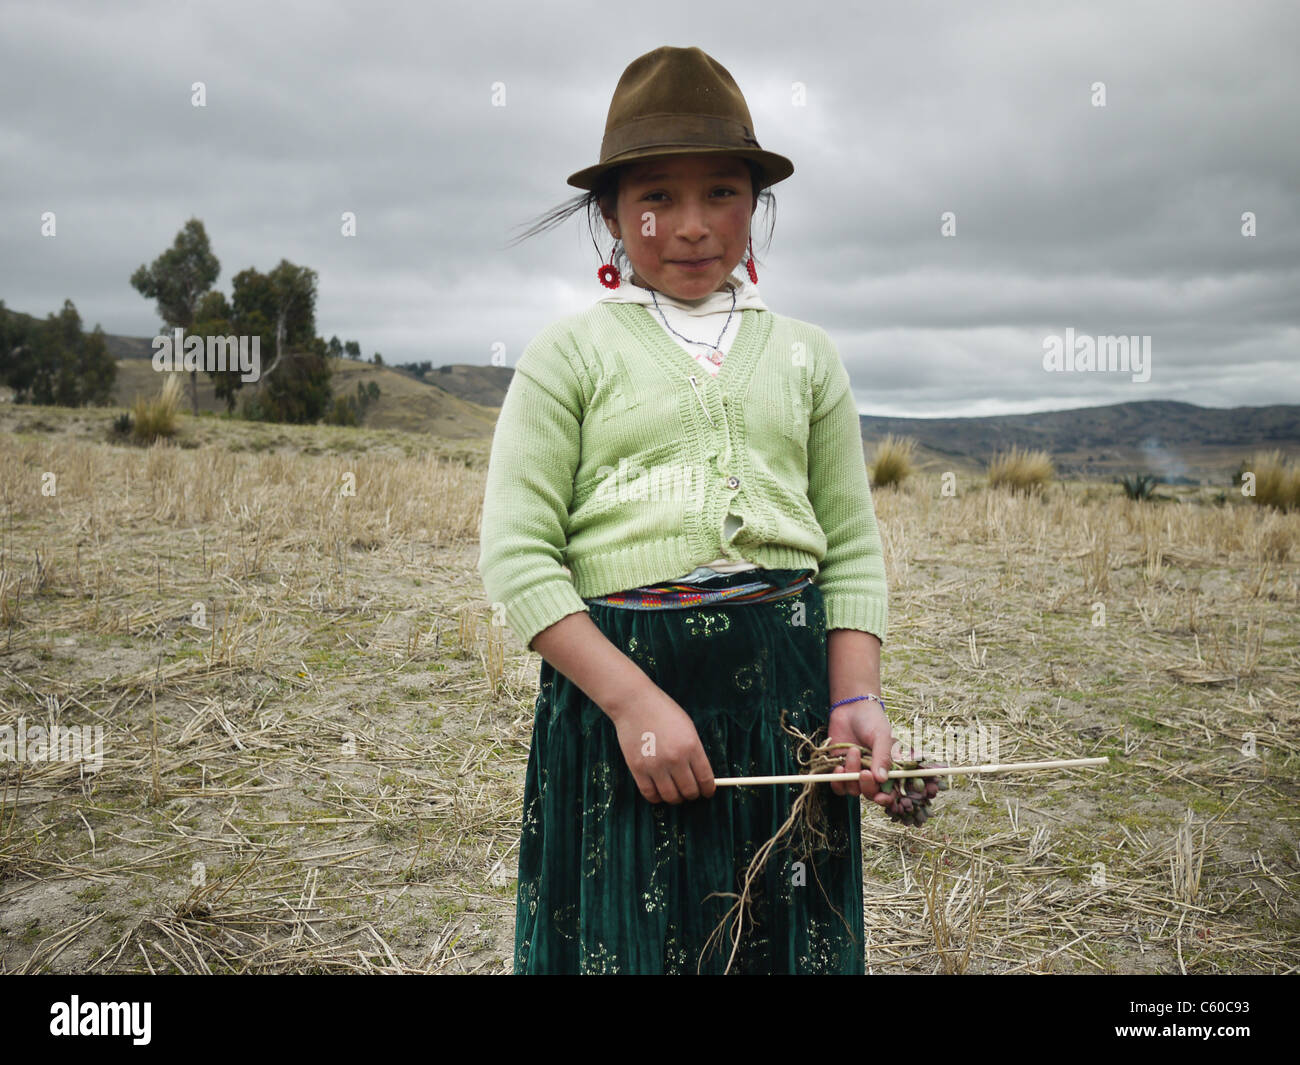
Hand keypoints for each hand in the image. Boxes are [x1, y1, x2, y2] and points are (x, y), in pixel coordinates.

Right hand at [607, 687, 715, 804]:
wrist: (634, 703)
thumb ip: (695, 751)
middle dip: (693, 795)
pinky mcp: (638, 769)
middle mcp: (675, 759)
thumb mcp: (687, 728)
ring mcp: (655, 765)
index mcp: (691, 746)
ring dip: (676, 798)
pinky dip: (657, 797)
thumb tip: (701, 775)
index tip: (707, 792)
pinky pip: (650, 794)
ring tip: (675, 793)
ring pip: (671, 797)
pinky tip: (660, 791)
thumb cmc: (663, 712)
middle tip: (691, 792)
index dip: (708, 790)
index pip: (705, 779)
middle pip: (689, 791)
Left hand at [827, 698, 894, 805]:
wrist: (850, 708)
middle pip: (870, 794)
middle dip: (867, 786)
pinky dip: (837, 781)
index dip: (886, 799)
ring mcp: (855, 773)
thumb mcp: (882, 736)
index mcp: (888, 768)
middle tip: (864, 772)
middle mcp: (872, 774)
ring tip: (852, 752)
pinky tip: (838, 766)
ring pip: (853, 790)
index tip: (880, 798)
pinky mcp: (839, 769)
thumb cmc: (871, 720)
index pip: (890, 792)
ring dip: (851, 777)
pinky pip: (838, 786)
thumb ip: (882, 756)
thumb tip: (881, 779)